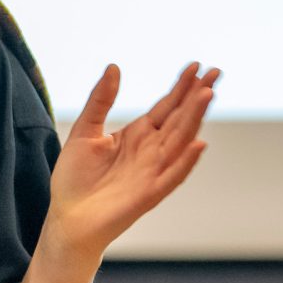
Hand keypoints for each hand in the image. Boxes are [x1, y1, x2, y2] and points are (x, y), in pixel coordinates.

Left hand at [42, 62, 220, 262]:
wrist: (67, 217)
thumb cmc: (74, 177)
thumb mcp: (84, 130)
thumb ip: (100, 100)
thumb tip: (114, 67)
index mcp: (137, 135)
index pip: (166, 106)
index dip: (181, 87)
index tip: (196, 65)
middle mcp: (151, 150)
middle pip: (180, 118)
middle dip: (197, 95)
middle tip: (216, 71)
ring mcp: (153, 171)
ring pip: (180, 141)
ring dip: (194, 119)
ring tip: (207, 94)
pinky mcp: (150, 193)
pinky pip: (172, 175)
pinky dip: (185, 161)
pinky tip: (197, 143)